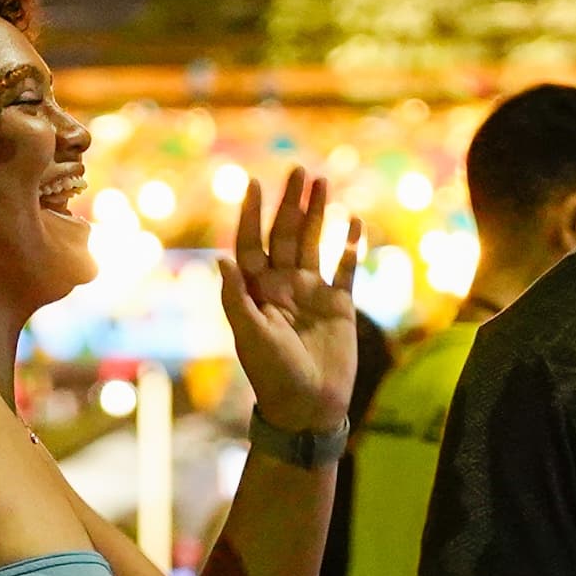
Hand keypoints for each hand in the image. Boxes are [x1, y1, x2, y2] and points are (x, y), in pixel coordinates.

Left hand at [215, 165, 367, 436]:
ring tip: (322, 182)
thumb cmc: (273, 376)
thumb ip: (237, 298)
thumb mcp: (250, 336)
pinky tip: (354, 222)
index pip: (252, 243)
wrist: (308, 407)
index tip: (252, 183)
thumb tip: (221, 258)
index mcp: (258, 291)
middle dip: (290, 202)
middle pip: (285, 234)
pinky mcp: (339, 306)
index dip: (251, 214)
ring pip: (314, 243)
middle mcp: (283, 286)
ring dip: (318, 214)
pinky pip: (345, 270)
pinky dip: (350, 247)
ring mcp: (312, 294)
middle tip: (298, 169)